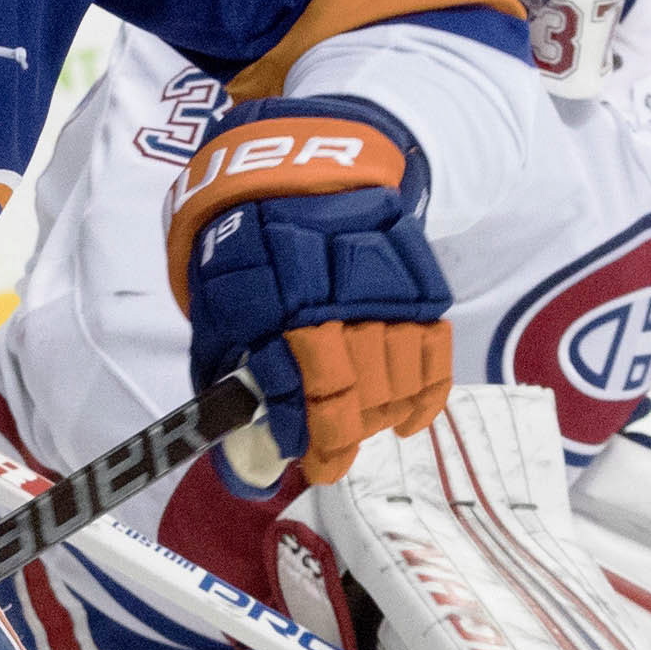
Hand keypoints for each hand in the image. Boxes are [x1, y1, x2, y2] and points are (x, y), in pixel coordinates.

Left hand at [165, 93, 454, 482]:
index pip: (312, 395)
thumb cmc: (245, 261)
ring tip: (363, 424)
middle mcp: (337, 296)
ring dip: (382, 416)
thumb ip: (229, 393)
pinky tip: (408, 419)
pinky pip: (435, 350)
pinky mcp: (418, 280)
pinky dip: (426, 394)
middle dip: (349, 434)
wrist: (290, 176)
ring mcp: (384, 287)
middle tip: (334, 451)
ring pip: (400, 375)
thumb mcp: (215, 319)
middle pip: (362, 392)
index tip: (318, 465)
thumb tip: (249, 473)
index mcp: (277, 307)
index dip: (319, 442)